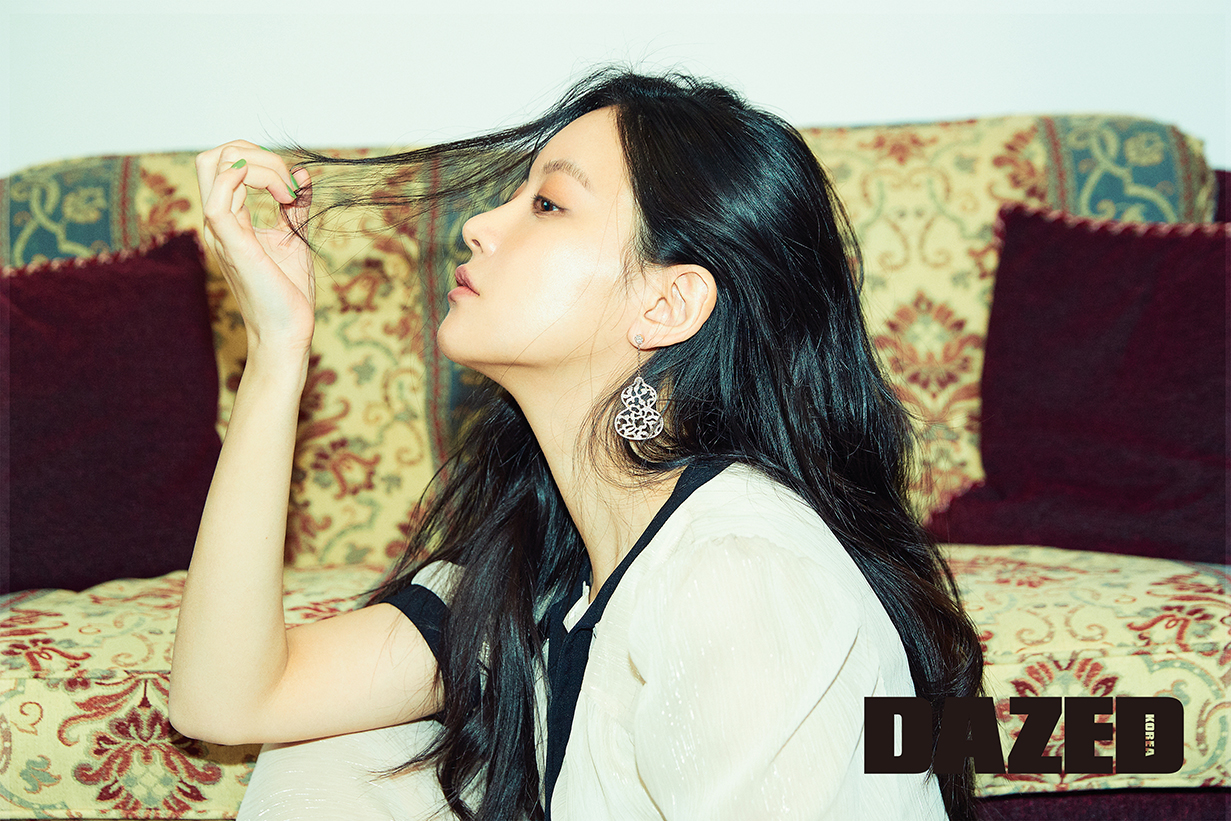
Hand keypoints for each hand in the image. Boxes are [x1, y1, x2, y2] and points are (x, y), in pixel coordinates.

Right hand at [196, 141, 314, 359]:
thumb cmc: (289, 293)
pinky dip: (244, 179)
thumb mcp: (295, 238)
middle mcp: (218, 222)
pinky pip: (218, 200)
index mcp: (229, 219)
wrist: (288, 330)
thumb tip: (303, 175)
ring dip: (260, 166)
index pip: (226, 164)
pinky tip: (278, 192)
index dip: (262, 160)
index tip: (294, 188)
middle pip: (212, 157)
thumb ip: (295, 206)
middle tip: (288, 183)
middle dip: (256, 154)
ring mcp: (221, 232)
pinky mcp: (231, 245)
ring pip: (216, 167)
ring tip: (287, 193)